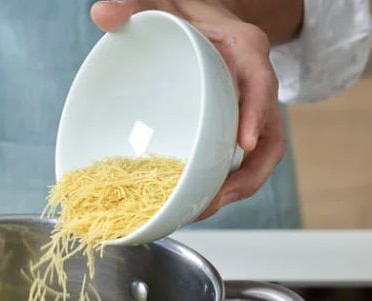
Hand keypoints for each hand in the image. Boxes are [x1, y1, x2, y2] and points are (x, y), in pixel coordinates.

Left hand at [90, 0, 286, 219]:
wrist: (198, 14)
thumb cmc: (181, 9)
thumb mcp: (159, 2)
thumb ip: (133, 4)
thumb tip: (101, 13)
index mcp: (245, 50)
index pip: (261, 83)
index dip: (257, 114)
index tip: (244, 144)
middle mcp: (255, 82)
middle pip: (270, 134)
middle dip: (249, 172)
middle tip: (217, 198)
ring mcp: (250, 107)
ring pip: (262, 154)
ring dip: (240, 187)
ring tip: (205, 209)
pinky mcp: (238, 125)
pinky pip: (244, 159)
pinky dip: (228, 182)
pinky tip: (200, 200)